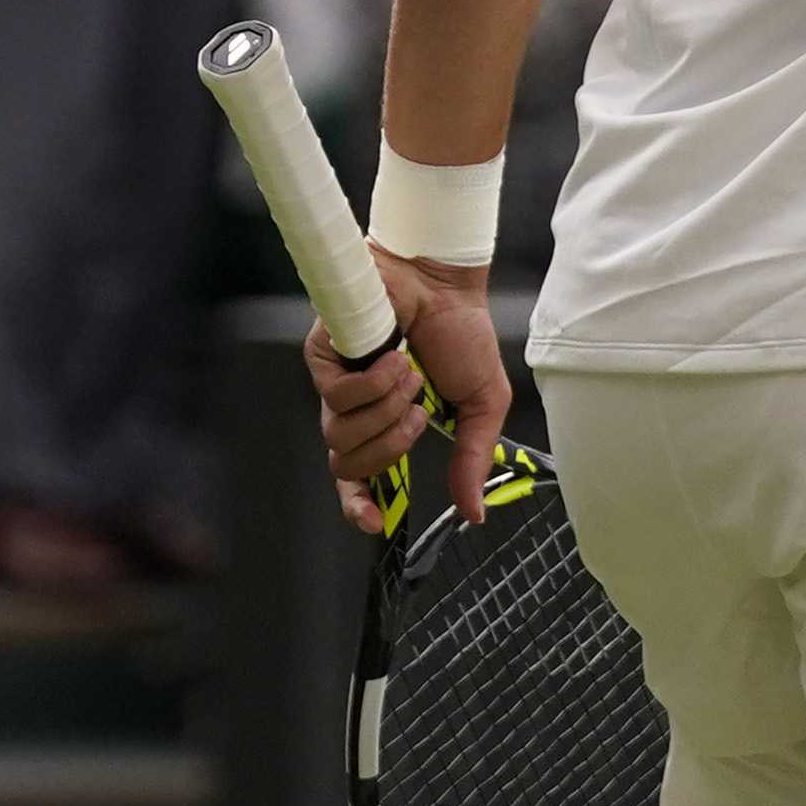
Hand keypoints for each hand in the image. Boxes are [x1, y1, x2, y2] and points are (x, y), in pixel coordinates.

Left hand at [310, 250, 508, 531]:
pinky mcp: (322, 358)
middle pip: (348, 466)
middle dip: (389, 445)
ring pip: (339, 436)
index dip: (359, 508)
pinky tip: (394, 357)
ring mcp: (336, 386)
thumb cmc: (461, 334)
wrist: (446, 283)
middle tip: (419, 412)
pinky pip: (337, 396)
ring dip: (384, 410)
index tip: (376, 522)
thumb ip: (473, 459)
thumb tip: (474, 514)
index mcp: (388, 428)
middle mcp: (357, 413)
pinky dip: (373, 383)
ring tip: (409, 375)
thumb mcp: (482, 404)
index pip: (358, 484)